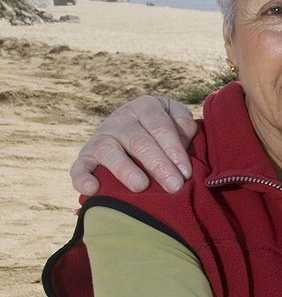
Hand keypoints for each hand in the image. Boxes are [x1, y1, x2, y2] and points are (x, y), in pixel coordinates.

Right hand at [70, 95, 197, 195]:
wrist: (133, 128)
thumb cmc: (164, 130)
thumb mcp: (177, 118)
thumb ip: (184, 125)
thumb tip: (183, 140)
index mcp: (145, 107)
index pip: (161, 128)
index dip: (174, 150)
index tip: (186, 173)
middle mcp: (120, 119)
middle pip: (139, 142)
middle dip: (158, 165)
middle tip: (174, 186)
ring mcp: (100, 136)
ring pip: (109, 151)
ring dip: (125, 170)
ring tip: (141, 186)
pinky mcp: (85, 155)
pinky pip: (79, 166)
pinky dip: (82, 178)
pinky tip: (92, 189)